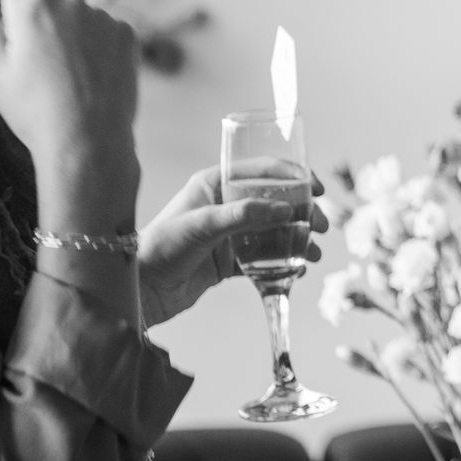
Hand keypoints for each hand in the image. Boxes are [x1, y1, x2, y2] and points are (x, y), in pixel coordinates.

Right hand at [0, 0, 137, 189]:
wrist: (89, 145)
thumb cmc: (33, 111)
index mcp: (30, 5)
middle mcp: (70, 0)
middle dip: (26, 13)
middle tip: (25, 58)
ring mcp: (102, 15)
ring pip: (70, 11)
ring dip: (59, 29)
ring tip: (58, 74)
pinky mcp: (125, 33)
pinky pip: (98, 26)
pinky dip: (87, 41)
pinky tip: (83, 74)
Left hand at [138, 167, 328, 324]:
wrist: (139, 290)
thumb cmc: (160, 248)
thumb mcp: (202, 225)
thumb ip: (244, 216)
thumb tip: (286, 210)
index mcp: (215, 183)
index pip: (262, 170)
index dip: (294, 176)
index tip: (317, 188)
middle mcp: (224, 205)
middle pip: (275, 202)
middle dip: (302, 213)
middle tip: (321, 228)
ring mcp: (228, 234)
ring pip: (273, 232)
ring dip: (297, 240)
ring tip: (314, 254)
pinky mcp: (229, 261)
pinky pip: (264, 259)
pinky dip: (283, 264)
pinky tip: (297, 271)